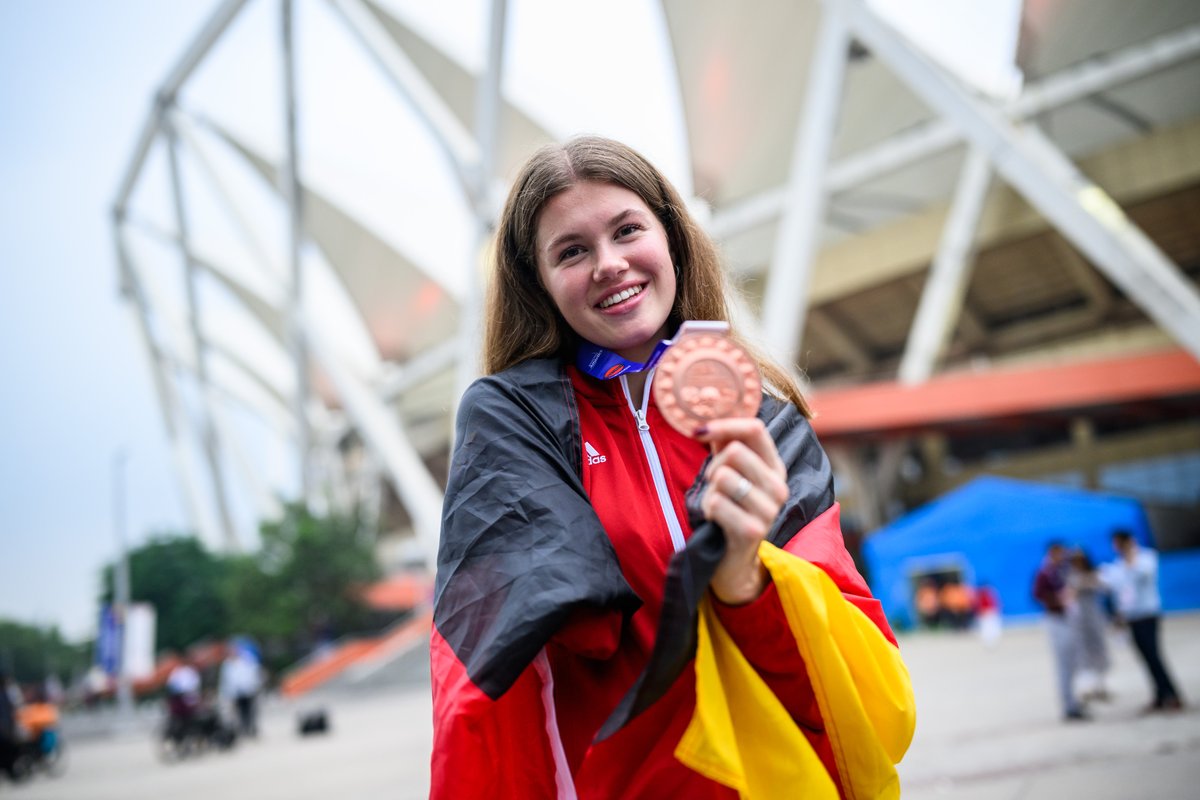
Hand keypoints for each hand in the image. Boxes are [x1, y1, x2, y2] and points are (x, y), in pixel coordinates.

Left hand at [696, 418, 788, 604]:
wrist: (734, 558)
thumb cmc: (731, 507)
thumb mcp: (733, 471)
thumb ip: (727, 442)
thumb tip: (708, 416)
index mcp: (776, 467)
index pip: (755, 428)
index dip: (724, 424)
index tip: (699, 431)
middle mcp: (779, 487)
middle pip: (734, 451)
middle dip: (713, 465)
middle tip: (714, 484)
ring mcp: (769, 510)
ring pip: (722, 476)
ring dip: (709, 490)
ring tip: (717, 503)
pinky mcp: (752, 530)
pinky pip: (716, 502)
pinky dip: (707, 508)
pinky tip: (716, 520)